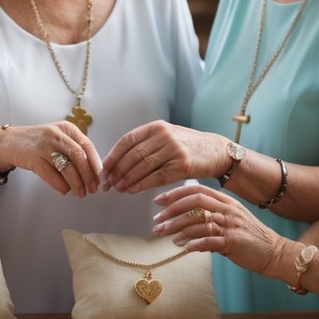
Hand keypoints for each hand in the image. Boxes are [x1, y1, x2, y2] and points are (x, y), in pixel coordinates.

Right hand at [0, 122, 102, 196]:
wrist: (9, 143)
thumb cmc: (37, 143)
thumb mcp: (58, 138)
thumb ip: (74, 149)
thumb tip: (93, 171)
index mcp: (66, 128)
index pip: (87, 146)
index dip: (95, 163)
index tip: (100, 177)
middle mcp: (56, 134)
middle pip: (79, 157)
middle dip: (88, 176)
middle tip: (92, 189)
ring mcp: (44, 146)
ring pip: (67, 167)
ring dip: (77, 183)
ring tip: (80, 193)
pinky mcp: (34, 158)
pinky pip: (52, 176)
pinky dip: (61, 186)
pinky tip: (65, 190)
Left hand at [102, 121, 227, 192]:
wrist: (215, 151)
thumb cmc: (186, 146)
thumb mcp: (166, 137)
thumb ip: (145, 144)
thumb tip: (117, 161)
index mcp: (156, 127)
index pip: (127, 141)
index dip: (112, 156)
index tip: (103, 169)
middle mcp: (164, 136)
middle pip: (132, 155)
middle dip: (117, 171)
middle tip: (108, 183)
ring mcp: (173, 150)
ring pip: (142, 167)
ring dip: (127, 179)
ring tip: (118, 188)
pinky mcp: (182, 165)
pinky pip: (156, 178)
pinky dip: (140, 185)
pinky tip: (132, 190)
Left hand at [150, 184, 285, 274]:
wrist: (275, 253)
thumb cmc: (250, 238)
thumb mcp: (230, 221)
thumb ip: (209, 219)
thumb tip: (183, 228)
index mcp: (226, 201)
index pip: (197, 190)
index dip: (175, 194)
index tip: (159, 201)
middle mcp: (228, 210)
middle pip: (195, 202)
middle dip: (172, 210)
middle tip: (156, 220)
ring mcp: (231, 225)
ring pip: (198, 221)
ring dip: (177, 227)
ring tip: (162, 234)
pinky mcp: (233, 241)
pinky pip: (208, 240)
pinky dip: (193, 243)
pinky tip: (182, 247)